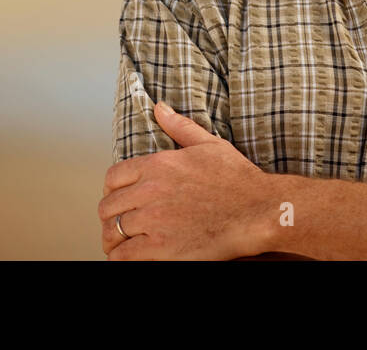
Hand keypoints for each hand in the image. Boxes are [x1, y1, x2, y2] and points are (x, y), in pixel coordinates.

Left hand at [99, 102, 274, 259]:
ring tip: (118, 244)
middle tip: (116, 225)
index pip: (113, 177)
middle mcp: (150, 190)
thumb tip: (159, 108)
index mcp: (157, 164)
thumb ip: (179, 126)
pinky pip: (123, 255)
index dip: (111, 191)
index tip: (116, 200)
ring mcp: (153, 219)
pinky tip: (125, 258)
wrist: (257, 210)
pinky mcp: (160, 247)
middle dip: (110, 216)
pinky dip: (119, 258)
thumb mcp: (209, 144)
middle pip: (109, 205)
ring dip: (113, 238)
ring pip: (113, 230)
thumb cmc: (238, 179)